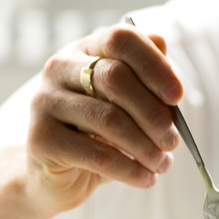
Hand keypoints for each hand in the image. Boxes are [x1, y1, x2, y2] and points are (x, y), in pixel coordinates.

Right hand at [27, 23, 183, 214]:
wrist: (55, 176)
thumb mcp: (125, 108)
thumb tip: (173, 82)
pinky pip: (98, 155)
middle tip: (172, 141)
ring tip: (162, 164)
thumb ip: (147, 88)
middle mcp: (59, 68)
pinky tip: (146, 179)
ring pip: (109, 119)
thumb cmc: (97, 137)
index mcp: (84, 50)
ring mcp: (45, 102)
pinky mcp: (41, 139)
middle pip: (116, 78)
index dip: (154, 65)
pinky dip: (130, 170)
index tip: (177, 96)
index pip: (121, 39)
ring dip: (146, 147)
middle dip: (153, 114)